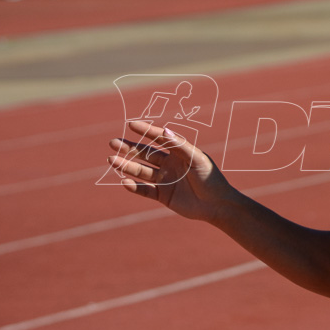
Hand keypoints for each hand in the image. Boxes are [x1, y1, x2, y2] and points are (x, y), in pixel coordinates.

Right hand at [107, 120, 233, 221]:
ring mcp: (165, 180)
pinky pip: (145, 190)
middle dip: (129, 148)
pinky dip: (135, 187)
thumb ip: (180, 146)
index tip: (131, 124)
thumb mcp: (197, 159)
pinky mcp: (163, 195)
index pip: (159, 138)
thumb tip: (164, 130)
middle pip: (145, 154)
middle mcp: (170, 164)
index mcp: (179, 152)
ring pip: (142, 171)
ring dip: (127, 166)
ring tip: (112, 160)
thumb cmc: (210, 178)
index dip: (146, 131)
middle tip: (113, 143)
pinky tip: (125, 182)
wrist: (217, 204)